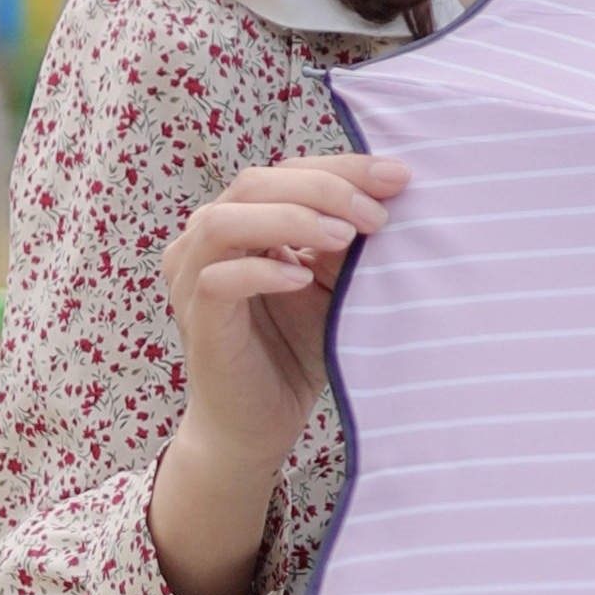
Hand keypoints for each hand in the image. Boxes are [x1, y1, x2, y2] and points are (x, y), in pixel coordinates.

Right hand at [149, 147, 408, 594]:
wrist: (258, 426)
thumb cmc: (296, 352)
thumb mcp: (332, 288)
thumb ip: (346, 244)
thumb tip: (390, 198)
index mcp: (243, 220)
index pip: (288, 171)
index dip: (342, 168)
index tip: (400, 177)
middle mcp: (208, 239)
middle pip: (256, 183)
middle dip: (324, 189)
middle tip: (376, 215)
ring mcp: (194, 277)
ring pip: (225, 220)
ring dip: (290, 220)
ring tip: (344, 238)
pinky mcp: (197, 318)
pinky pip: (218, 279)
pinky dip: (262, 271)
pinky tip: (301, 279)